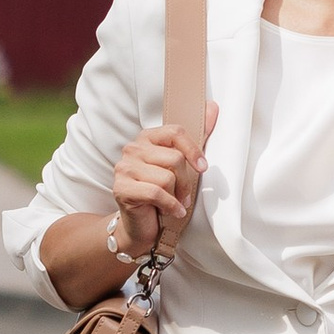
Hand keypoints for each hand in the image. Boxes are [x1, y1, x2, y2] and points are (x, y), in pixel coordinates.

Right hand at [109, 105, 217, 261]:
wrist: (142, 226)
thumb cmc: (164, 194)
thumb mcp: (182, 166)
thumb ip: (196, 137)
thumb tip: (213, 107)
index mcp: (147, 138)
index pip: (175, 132)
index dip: (193, 150)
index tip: (203, 168)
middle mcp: (132, 149)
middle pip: (174, 158)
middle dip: (185, 181)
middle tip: (185, 194)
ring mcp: (124, 168)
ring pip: (166, 177)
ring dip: (177, 196)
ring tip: (176, 203)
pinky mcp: (121, 188)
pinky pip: (156, 193)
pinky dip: (171, 205)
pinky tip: (173, 211)